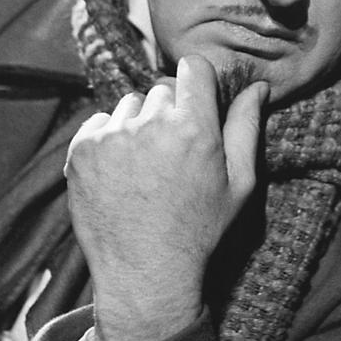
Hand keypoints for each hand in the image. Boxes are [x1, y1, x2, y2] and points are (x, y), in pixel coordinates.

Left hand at [64, 54, 267, 340]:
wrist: (144, 273)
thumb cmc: (199, 228)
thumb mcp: (238, 182)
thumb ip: (246, 127)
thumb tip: (257, 87)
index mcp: (194, 127)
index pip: (193, 66)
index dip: (197, 80)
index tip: (197, 99)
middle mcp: (151, 124)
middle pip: (162, 88)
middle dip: (170, 110)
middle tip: (172, 150)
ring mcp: (112, 136)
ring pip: (130, 105)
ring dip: (138, 123)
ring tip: (145, 165)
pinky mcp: (82, 150)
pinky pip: (100, 122)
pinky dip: (108, 138)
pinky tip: (121, 171)